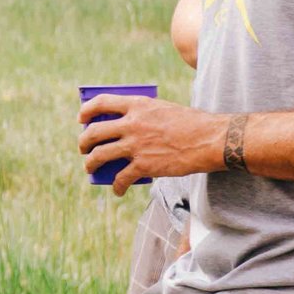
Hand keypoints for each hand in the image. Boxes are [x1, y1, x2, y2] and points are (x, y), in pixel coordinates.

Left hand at [80, 91, 226, 193]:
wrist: (211, 140)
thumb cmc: (192, 124)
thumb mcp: (163, 109)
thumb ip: (142, 115)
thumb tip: (122, 130)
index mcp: (137, 105)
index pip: (101, 103)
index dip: (87, 110)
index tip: (81, 118)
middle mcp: (132, 124)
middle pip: (94, 132)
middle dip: (83, 141)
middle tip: (83, 147)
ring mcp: (136, 145)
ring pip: (99, 155)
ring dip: (91, 163)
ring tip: (90, 167)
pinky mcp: (144, 165)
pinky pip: (121, 178)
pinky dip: (117, 186)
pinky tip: (117, 190)